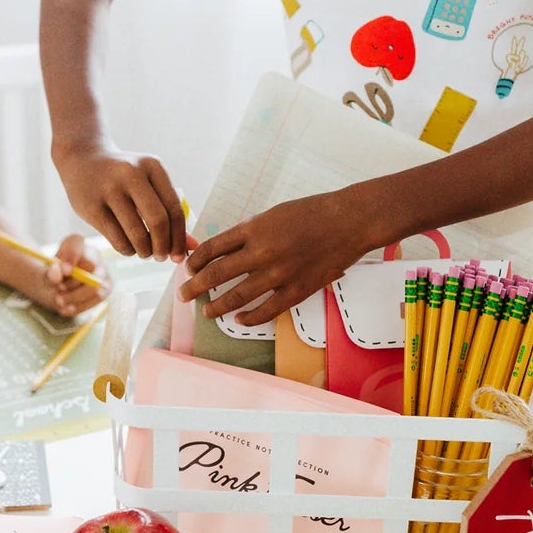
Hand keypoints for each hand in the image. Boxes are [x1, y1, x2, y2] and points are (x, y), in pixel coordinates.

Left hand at [33, 233, 108, 319]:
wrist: (58, 289)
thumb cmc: (53, 278)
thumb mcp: (46, 275)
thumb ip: (49, 273)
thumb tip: (58, 270)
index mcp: (75, 243)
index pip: (77, 242)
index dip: (71, 256)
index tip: (63, 271)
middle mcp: (93, 254)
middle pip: (90, 265)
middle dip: (72, 283)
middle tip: (56, 292)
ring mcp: (103, 270)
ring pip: (95, 285)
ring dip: (74, 297)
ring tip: (59, 301)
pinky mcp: (107, 286)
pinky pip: (97, 299)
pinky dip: (79, 306)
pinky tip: (66, 309)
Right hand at [56, 146, 185, 262]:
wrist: (83, 160)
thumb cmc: (125, 179)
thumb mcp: (149, 185)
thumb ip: (170, 213)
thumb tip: (193, 247)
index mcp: (152, 166)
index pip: (174, 208)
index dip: (179, 237)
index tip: (178, 256)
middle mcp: (132, 174)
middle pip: (158, 221)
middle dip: (163, 247)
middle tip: (161, 257)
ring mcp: (109, 189)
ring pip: (136, 234)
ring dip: (145, 251)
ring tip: (145, 252)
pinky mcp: (91, 207)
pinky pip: (116, 239)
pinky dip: (127, 250)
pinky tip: (129, 247)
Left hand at [179, 194, 366, 327]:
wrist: (349, 222)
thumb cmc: (313, 212)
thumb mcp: (274, 213)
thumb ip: (250, 231)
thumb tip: (226, 248)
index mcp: (253, 228)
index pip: (212, 248)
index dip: (195, 261)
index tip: (188, 269)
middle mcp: (261, 252)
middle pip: (216, 274)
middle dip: (194, 286)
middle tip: (183, 295)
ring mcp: (279, 274)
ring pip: (237, 296)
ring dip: (217, 306)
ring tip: (206, 311)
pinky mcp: (296, 290)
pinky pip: (266, 310)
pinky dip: (249, 318)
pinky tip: (239, 320)